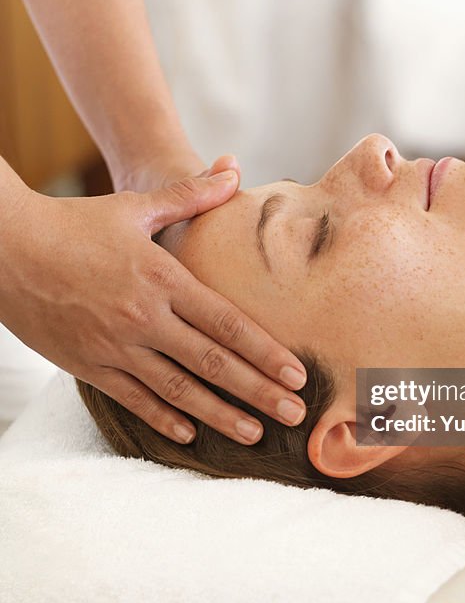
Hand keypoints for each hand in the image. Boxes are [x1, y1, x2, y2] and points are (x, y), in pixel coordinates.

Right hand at [0, 170, 307, 444]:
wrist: (5, 247)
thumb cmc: (75, 223)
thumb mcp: (135, 206)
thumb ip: (190, 194)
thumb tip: (233, 168)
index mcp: (162, 278)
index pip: (227, 322)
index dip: (265, 351)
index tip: (297, 373)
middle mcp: (143, 317)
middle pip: (213, 362)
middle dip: (259, 390)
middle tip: (294, 414)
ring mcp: (114, 345)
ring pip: (177, 390)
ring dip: (220, 415)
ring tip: (255, 433)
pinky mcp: (87, 365)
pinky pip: (133, 399)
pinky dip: (163, 419)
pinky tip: (191, 434)